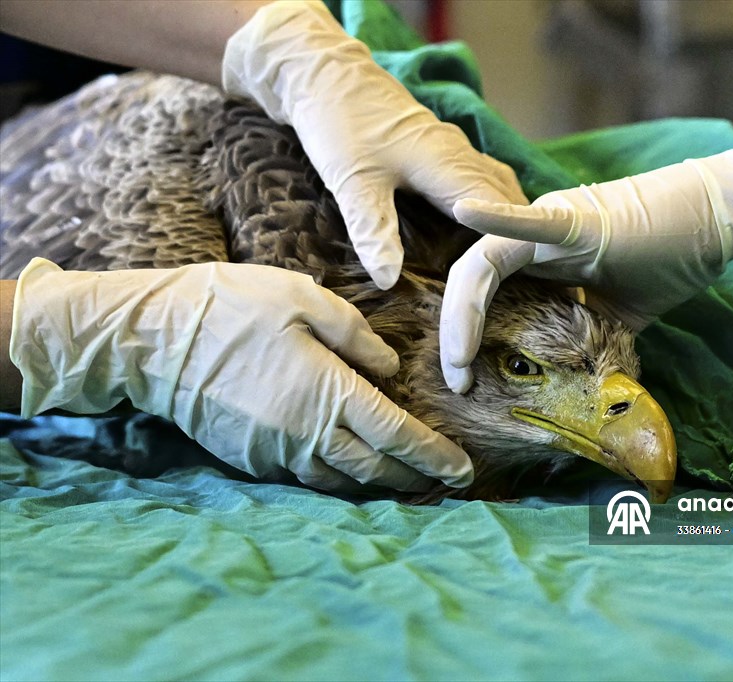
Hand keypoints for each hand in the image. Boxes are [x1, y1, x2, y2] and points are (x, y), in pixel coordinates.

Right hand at [10, 259, 472, 492]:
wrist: (150, 340)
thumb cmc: (229, 307)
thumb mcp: (301, 298)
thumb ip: (354, 334)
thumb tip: (389, 366)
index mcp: (328, 392)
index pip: (396, 436)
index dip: (433, 457)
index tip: (462, 472)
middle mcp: (306, 434)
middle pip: (374, 470)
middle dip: (414, 478)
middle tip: (442, 481)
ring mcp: (275, 452)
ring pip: (340, 480)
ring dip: (376, 483)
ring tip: (403, 478)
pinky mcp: (248, 458)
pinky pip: (304, 474)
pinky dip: (334, 475)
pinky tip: (346, 465)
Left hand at [222, 0, 526, 288]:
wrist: (320, 72)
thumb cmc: (337, 121)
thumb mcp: (352, 182)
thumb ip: (374, 232)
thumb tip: (389, 282)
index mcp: (448, 163)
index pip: (496, 208)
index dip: (511, 242)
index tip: (525, 274)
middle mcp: (458, 153)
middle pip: (505, 197)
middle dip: (519, 233)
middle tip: (531, 275)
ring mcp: (450, 148)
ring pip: (495, 185)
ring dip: (506, 216)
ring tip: (515, 256)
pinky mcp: (436, 147)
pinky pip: (478, 177)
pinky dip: (488, 202)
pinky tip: (480, 224)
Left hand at [440, 124, 732, 392]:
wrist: (715, 225)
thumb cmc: (668, 260)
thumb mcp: (616, 316)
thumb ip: (590, 340)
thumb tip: (580, 389)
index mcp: (540, 262)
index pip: (485, 296)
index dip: (466, 336)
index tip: (465, 382)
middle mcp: (533, 239)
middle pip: (472, 282)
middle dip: (454, 334)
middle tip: (456, 381)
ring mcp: (549, 225)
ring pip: (484, 261)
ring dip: (463, 312)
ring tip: (457, 359)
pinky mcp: (575, 219)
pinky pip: (528, 223)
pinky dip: (495, 218)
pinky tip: (464, 211)